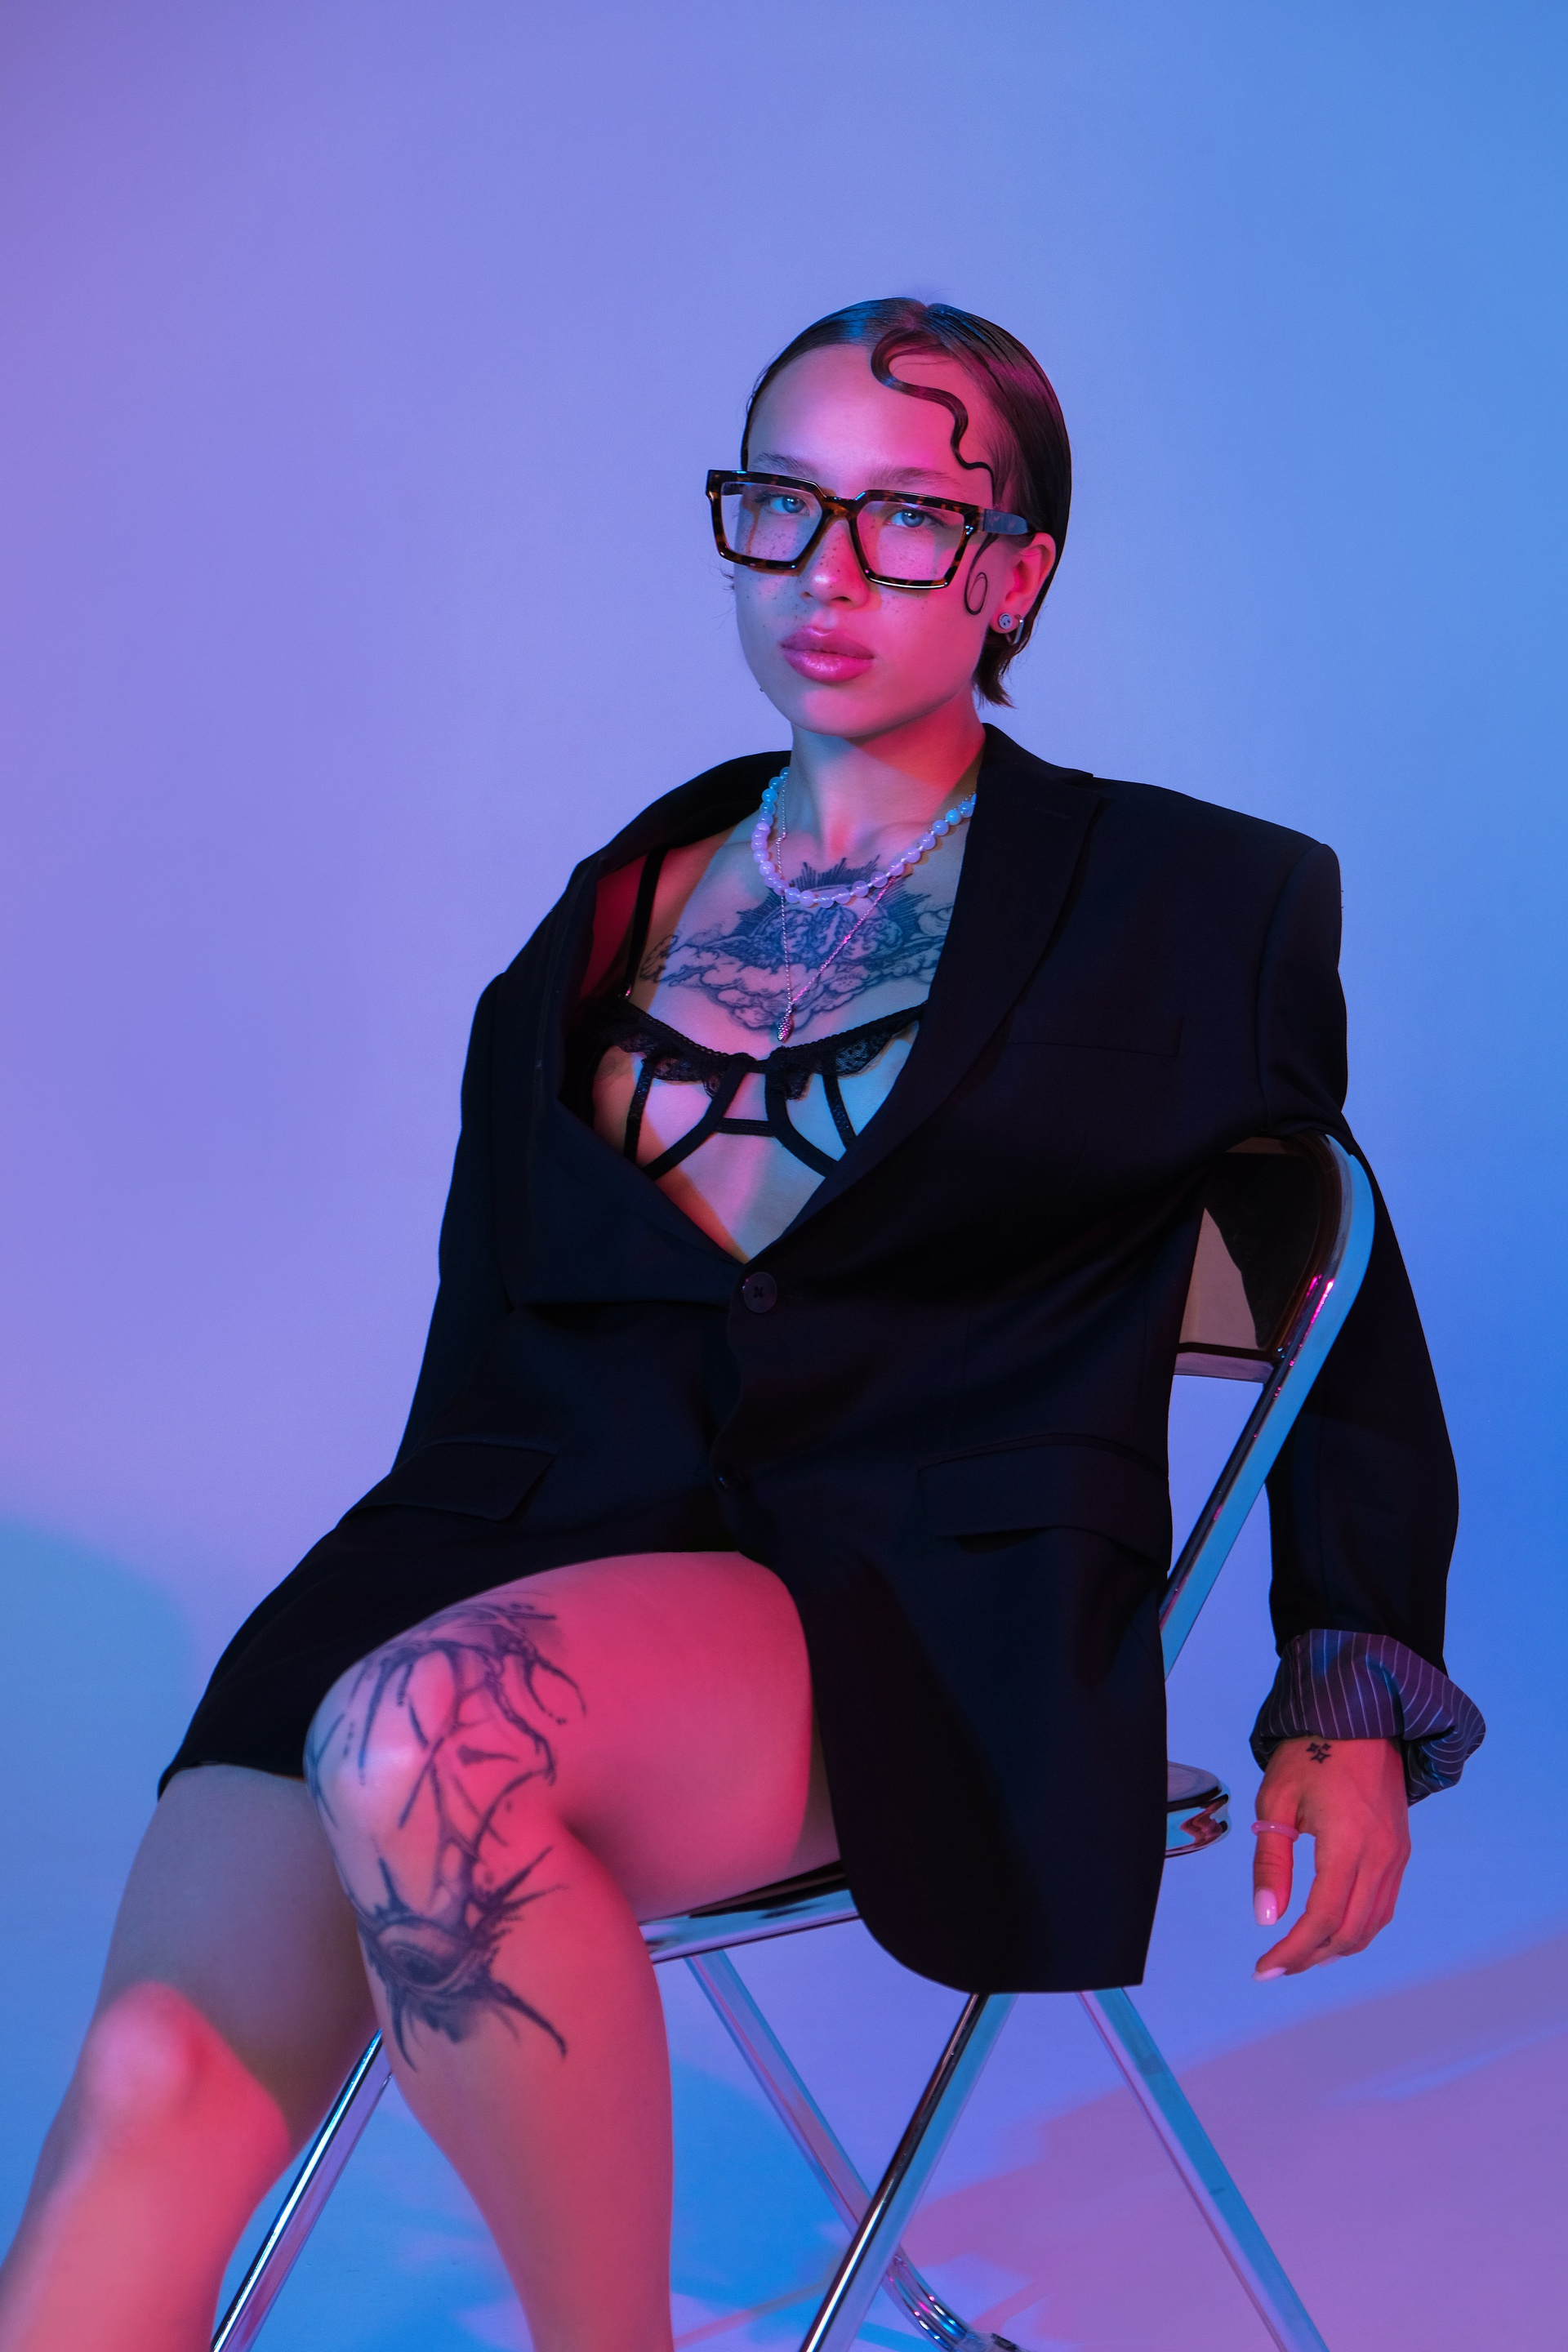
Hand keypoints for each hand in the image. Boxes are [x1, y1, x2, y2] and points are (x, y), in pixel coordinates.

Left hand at [1251, 1735, 1409, 1978]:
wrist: (1360, 1717)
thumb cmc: (1310, 1752)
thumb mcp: (1276, 1801)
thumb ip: (1271, 1862)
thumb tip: (1266, 1918)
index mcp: (1348, 1842)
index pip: (1321, 1918)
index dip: (1292, 1951)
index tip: (1262, 1968)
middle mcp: (1381, 1856)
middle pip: (1349, 1931)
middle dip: (1310, 1957)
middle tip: (1274, 1966)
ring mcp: (1397, 1856)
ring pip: (1371, 1926)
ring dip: (1334, 1948)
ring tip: (1297, 1955)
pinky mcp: (1401, 1852)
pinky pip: (1383, 1906)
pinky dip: (1356, 1928)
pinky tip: (1329, 1931)